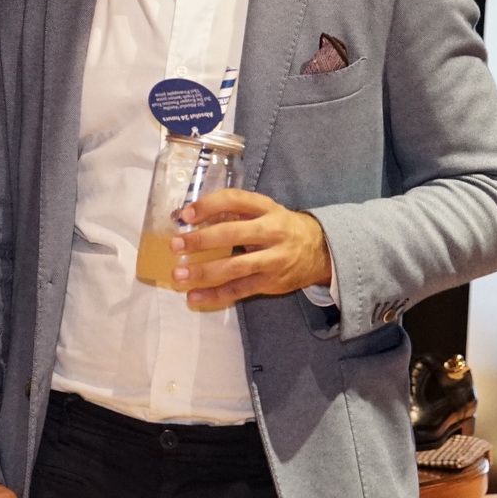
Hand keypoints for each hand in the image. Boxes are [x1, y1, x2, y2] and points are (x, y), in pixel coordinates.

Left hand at [170, 189, 332, 308]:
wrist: (321, 251)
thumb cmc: (280, 226)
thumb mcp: (263, 210)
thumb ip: (232, 211)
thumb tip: (185, 216)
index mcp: (266, 208)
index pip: (234, 200)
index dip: (208, 205)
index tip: (185, 214)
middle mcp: (271, 232)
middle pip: (233, 234)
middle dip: (201, 240)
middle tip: (175, 245)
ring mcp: (272, 260)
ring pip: (235, 267)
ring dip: (203, 272)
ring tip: (179, 276)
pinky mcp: (271, 283)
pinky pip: (240, 290)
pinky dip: (215, 295)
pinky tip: (194, 297)